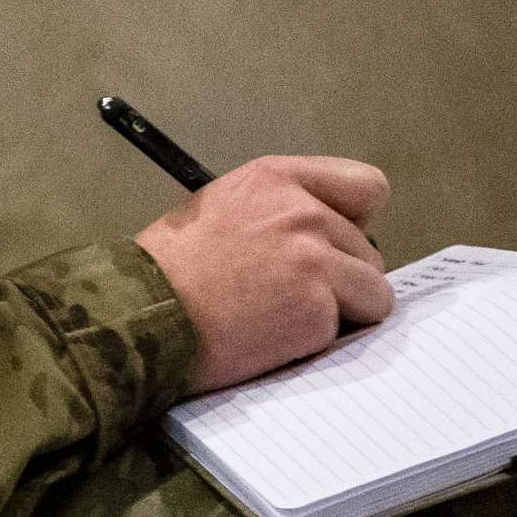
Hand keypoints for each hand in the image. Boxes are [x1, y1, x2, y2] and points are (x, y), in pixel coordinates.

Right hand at [141, 155, 394, 395]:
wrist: (142, 316)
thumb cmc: (168, 272)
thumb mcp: (218, 209)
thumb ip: (277, 209)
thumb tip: (331, 231)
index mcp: (274, 179)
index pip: (364, 185)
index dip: (355, 219)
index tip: (331, 243)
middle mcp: (300, 211)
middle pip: (368, 248)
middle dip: (339, 276)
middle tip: (284, 294)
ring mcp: (313, 258)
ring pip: (374, 288)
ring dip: (343, 309)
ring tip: (285, 316)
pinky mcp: (317, 305)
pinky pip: (358, 324)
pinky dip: (327, 337)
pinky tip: (279, 334)